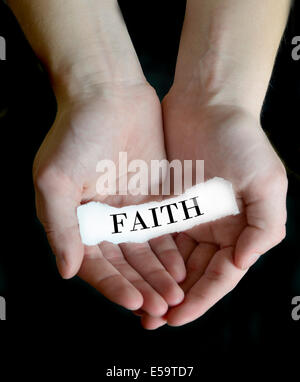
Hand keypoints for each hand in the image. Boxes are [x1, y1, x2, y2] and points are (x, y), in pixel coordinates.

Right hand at [33, 83, 184, 316]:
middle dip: (141, 287)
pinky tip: (181, 266)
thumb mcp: (56, 180)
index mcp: (76, 220)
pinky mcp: (153, 196)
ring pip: (145, 252)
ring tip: (175, 294)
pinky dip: (171, 249)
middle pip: (123, 264)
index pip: (94, 264)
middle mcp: (103, 220)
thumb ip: (60, 227)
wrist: (107, 92)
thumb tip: (66, 270)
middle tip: (161, 307)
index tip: (133, 301)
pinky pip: (163, 229)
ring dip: (158, 274)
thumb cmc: (75, 131)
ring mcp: (129, 209)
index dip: (112, 285)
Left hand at [141, 90, 286, 327]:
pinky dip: (145, 256)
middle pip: (193, 274)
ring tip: (138, 305)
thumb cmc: (240, 139)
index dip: (201, 299)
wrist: (208, 103)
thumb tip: (244, 263)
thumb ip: (264, 226)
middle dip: (175, 298)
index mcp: (238, 229)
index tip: (178, 318)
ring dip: (157, 283)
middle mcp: (213, 228)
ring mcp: (187, 217)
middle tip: (151, 320)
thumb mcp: (267, 182)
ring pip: (171, 261)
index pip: (220, 275)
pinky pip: (154, 236)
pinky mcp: (164, 203)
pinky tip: (132, 271)